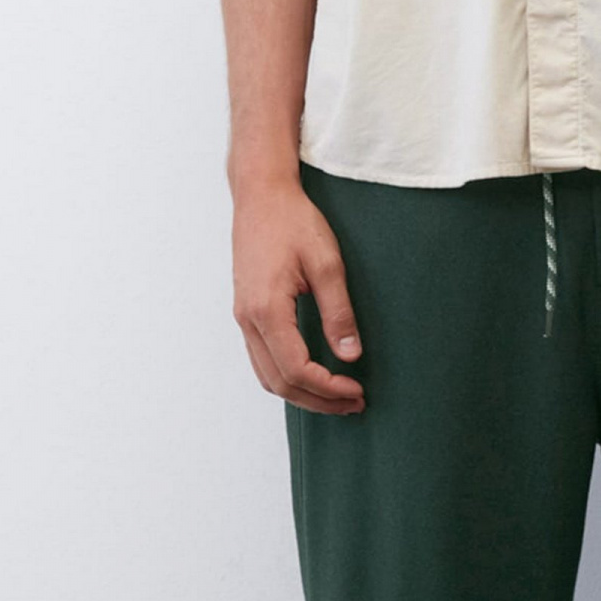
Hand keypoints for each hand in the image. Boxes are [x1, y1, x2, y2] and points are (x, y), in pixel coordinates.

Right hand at [231, 176, 364, 412]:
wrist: (261, 196)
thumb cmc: (293, 222)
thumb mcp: (327, 263)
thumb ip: (338, 312)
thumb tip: (350, 355)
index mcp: (266, 310)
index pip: (297, 369)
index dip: (328, 389)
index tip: (357, 391)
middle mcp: (248, 320)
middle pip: (279, 382)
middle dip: (318, 400)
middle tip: (353, 403)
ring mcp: (243, 317)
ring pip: (267, 375)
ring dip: (301, 393)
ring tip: (337, 397)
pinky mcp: (246, 312)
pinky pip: (262, 359)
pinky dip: (286, 376)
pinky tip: (312, 376)